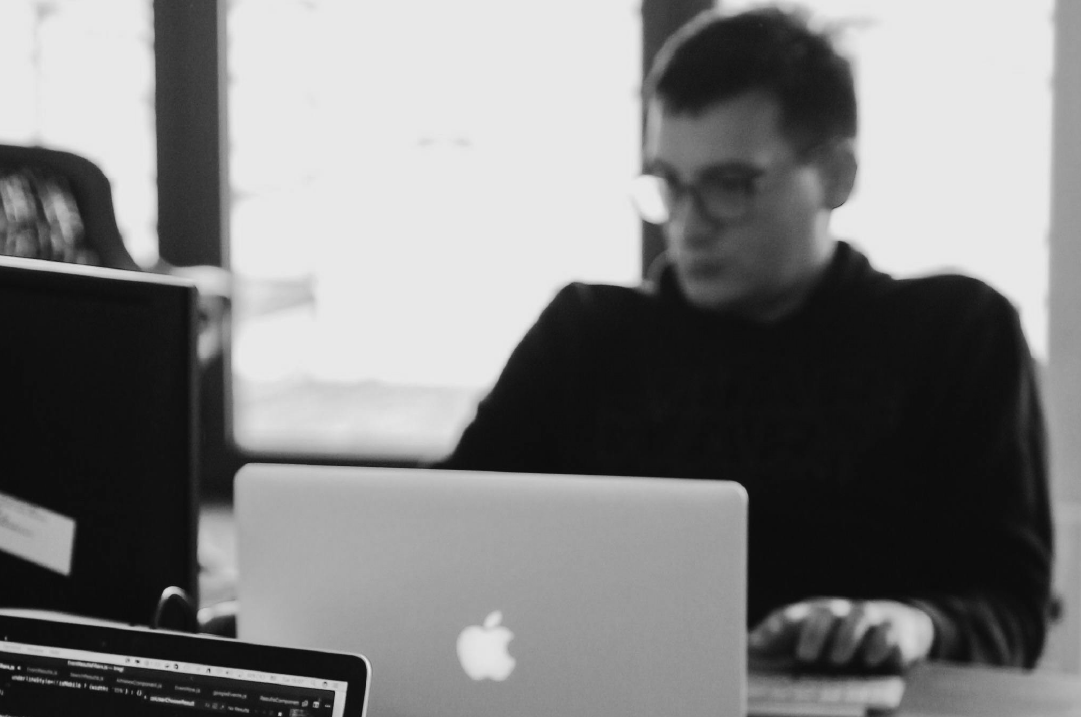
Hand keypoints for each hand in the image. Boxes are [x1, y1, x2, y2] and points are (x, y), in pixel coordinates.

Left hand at [748, 598, 933, 671]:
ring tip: (838, 659)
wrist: (896, 625)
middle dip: (814, 633)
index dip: (775, 626)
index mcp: (813, 614)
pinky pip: (891, 632)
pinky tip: (874, 659)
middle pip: (825, 613)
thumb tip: (745, 647)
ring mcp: (869, 618)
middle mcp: (840, 612)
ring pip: (859, 616)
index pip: (791, 615)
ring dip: (847, 637)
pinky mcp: (896, 629)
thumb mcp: (809, 638)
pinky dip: (883, 644)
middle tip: (806, 656)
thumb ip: (777, 643)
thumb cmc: (841, 636)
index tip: (759, 643)